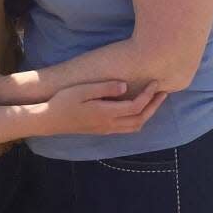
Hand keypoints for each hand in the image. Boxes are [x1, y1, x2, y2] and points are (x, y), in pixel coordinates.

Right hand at [45, 81, 166, 135]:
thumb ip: (106, 88)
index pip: (135, 107)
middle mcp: (109, 125)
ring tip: (155, 100)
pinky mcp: (101, 130)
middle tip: (164, 92)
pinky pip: (126, 128)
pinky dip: (138, 119)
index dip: (148, 95)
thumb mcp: (84, 90)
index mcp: (106, 114)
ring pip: (134, 127)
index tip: (155, 82)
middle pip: (140, 119)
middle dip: (154, 106)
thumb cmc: (64, 101)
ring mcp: (105, 130)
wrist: (48, 120)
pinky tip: (137, 109)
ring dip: (148, 114)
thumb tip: (126, 86)